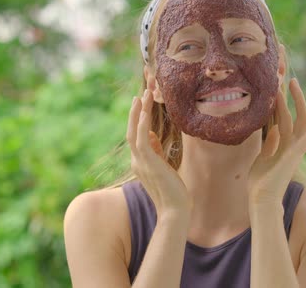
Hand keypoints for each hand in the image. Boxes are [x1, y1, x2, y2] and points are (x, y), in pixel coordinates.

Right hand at [126, 89, 191, 217]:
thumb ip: (156, 151)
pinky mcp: (148, 163)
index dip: (138, 119)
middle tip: (140, 94)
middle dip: (136, 111)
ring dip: (138, 112)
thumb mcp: (164, 166)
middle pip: (131, 130)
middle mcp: (137, 160)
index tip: (143, 103)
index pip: (136, 136)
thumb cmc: (173, 191)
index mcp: (140, 162)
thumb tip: (152, 135)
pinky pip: (141, 139)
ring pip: (134, 132)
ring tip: (143, 95)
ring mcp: (140, 162)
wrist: (174, 211)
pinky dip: (142, 124)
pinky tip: (146, 111)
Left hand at [248, 79, 305, 206]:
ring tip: (295, 83)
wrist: (262, 199)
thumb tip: (273, 129)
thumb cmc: (261, 181)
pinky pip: (303, 135)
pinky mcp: (293, 155)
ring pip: (300, 120)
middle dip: (299, 97)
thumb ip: (270, 143)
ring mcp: (295, 150)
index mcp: (287, 145)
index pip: (292, 119)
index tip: (300, 90)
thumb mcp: (264, 157)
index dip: (294, 104)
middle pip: (301, 116)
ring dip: (298, 101)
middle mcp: (294, 145)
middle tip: (295, 79)